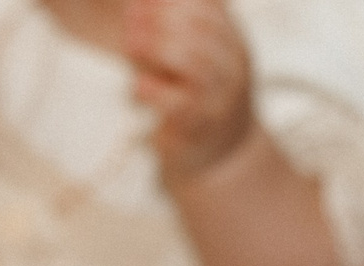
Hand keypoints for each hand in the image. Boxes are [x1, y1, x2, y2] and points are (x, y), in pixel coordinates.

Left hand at [124, 0, 255, 180]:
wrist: (222, 153)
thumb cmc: (198, 97)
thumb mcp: (194, 58)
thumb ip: (173, 29)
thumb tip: (135, 5)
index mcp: (233, 44)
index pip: (211, 10)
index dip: (177, 2)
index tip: (143, 1)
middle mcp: (234, 70)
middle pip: (203, 34)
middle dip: (163, 21)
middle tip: (131, 19)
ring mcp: (220, 100)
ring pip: (196, 66)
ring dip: (158, 49)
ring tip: (129, 44)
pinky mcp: (201, 129)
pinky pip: (180, 106)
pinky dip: (155, 93)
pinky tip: (136, 86)